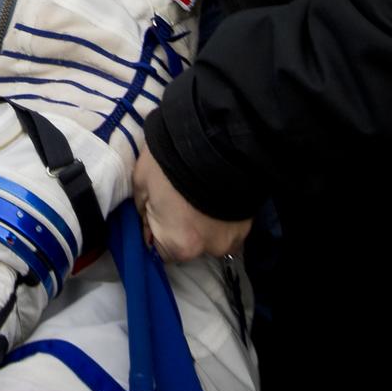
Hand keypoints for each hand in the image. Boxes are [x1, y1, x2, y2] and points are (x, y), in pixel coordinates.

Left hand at [133, 146, 251, 261]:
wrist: (216, 140)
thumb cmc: (170, 163)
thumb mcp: (141, 184)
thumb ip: (144, 213)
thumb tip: (149, 228)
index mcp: (178, 245)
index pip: (160, 250)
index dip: (156, 229)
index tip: (157, 209)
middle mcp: (208, 249)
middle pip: (188, 243)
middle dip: (181, 225)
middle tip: (178, 196)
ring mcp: (233, 238)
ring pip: (210, 235)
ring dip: (204, 221)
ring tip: (200, 193)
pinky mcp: (250, 223)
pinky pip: (228, 225)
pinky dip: (221, 215)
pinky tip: (216, 193)